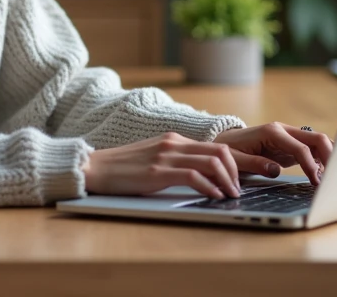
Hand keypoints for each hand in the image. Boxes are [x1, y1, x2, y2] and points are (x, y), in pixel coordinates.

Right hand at [81, 132, 244, 199]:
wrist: (94, 168)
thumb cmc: (123, 168)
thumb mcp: (154, 159)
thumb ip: (176, 162)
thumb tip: (203, 177)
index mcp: (174, 139)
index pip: (216, 145)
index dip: (236, 162)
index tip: (241, 179)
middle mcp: (173, 143)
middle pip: (221, 150)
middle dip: (237, 171)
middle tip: (238, 190)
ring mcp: (165, 155)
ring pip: (212, 161)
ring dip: (227, 180)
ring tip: (230, 196)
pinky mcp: (157, 171)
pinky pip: (193, 176)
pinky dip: (209, 187)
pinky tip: (213, 197)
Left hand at [213, 122, 333, 185]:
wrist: (223, 141)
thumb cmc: (228, 150)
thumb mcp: (235, 158)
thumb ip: (254, 163)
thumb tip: (275, 171)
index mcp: (271, 132)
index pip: (300, 148)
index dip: (311, 165)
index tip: (317, 182)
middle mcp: (283, 130)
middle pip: (316, 138)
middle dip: (331, 156)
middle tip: (336, 179)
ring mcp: (289, 137)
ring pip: (318, 142)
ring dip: (329, 158)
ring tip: (333, 178)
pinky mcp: (291, 146)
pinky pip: (312, 151)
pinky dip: (322, 160)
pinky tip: (324, 175)